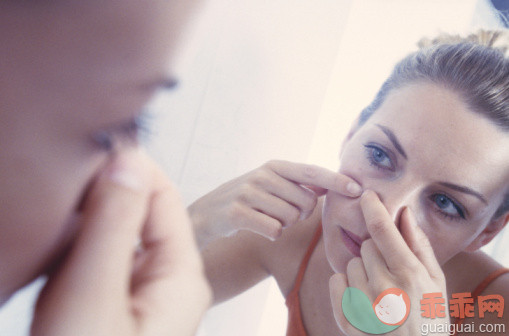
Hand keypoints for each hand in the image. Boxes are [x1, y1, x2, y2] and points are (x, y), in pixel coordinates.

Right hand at [31, 149, 210, 335]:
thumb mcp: (93, 296)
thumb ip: (112, 226)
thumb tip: (127, 160)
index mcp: (181, 277)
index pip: (164, 196)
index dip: (130, 166)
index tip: (90, 146)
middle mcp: (168, 283)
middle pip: (139, 216)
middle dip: (100, 196)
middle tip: (59, 182)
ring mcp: (141, 298)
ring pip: (113, 239)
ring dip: (82, 226)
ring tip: (51, 215)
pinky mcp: (115, 311)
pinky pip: (98, 266)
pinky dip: (73, 254)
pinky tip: (50, 254)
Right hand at [189, 160, 362, 247]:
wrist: (207, 212)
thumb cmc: (246, 198)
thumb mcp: (270, 183)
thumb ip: (298, 183)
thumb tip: (329, 186)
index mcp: (275, 166)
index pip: (312, 172)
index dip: (336, 181)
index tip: (358, 189)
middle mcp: (263, 175)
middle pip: (306, 203)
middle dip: (300, 214)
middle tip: (280, 212)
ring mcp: (249, 192)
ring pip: (291, 218)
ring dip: (284, 224)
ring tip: (265, 217)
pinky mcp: (237, 212)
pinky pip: (274, 230)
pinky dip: (271, 233)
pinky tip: (258, 227)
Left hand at [329, 190, 448, 334]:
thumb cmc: (431, 317)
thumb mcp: (436, 282)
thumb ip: (419, 246)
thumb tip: (404, 212)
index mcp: (408, 274)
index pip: (382, 228)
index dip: (372, 206)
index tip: (366, 194)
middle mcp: (384, 287)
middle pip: (365, 246)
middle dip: (375, 252)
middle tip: (389, 271)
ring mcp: (364, 305)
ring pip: (350, 263)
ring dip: (362, 271)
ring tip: (380, 290)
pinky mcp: (349, 321)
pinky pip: (336, 282)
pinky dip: (345, 286)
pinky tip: (363, 298)